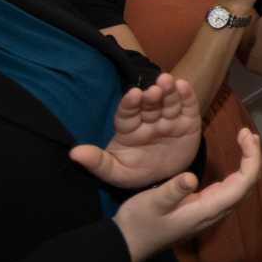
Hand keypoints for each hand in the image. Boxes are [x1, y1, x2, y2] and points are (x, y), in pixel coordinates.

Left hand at [69, 73, 202, 188]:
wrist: (167, 181)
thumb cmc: (137, 173)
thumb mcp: (116, 172)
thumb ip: (97, 162)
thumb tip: (73, 154)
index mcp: (129, 129)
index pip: (127, 113)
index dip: (130, 103)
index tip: (133, 94)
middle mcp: (149, 121)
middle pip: (149, 104)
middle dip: (152, 95)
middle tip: (154, 89)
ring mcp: (169, 120)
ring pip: (168, 102)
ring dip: (168, 91)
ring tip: (168, 81)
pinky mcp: (188, 122)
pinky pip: (187, 107)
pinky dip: (187, 96)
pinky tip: (183, 85)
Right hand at [114, 127, 261, 261]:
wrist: (129, 244)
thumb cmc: (139, 223)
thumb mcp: (152, 203)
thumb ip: (172, 191)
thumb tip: (191, 178)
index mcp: (208, 209)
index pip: (243, 183)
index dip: (251, 159)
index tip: (247, 135)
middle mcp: (215, 212)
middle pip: (247, 185)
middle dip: (252, 157)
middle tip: (247, 133)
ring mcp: (211, 212)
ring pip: (241, 187)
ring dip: (247, 163)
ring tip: (246, 141)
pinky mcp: (205, 209)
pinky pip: (231, 190)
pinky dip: (238, 171)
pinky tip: (235, 161)